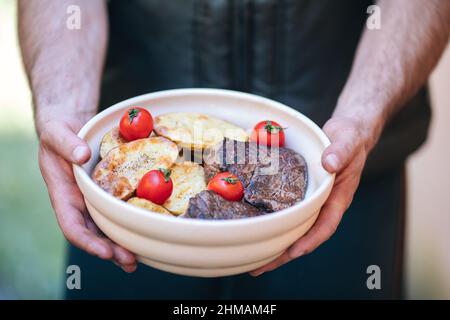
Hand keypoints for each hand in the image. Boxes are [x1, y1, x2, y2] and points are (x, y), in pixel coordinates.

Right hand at [38, 117, 136, 271]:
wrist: (72, 128)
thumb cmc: (59, 132)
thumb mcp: (57, 132)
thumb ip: (65, 143)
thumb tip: (81, 156)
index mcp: (63, 194)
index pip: (71, 225)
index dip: (87, 241)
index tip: (105, 251)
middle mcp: (78, 203)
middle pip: (93, 234)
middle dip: (110, 250)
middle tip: (130, 260)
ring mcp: (93, 201)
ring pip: (106, 229)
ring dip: (121, 245)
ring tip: (137, 260)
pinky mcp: (108, 195)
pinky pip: (118, 213)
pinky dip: (130, 226)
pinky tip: (144, 236)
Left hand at [250, 117, 367, 275]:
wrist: (347, 134)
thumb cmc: (350, 138)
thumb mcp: (347, 140)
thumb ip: (340, 151)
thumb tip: (329, 164)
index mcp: (338, 197)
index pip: (326, 224)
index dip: (310, 240)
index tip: (294, 251)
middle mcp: (324, 204)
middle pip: (305, 234)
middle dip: (284, 254)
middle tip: (259, 268)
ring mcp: (313, 201)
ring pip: (295, 228)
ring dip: (276, 244)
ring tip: (253, 260)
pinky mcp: (301, 194)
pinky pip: (288, 213)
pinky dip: (275, 224)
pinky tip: (258, 230)